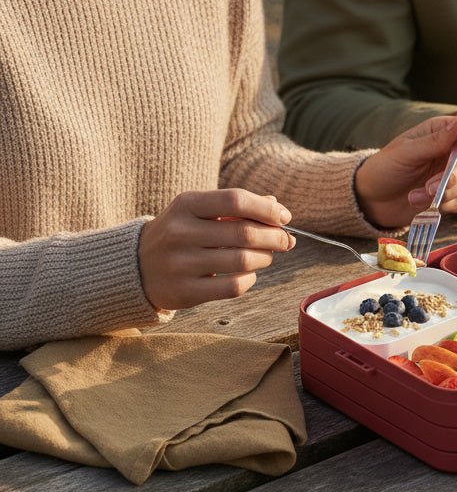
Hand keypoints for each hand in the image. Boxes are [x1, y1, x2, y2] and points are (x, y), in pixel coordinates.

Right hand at [138, 190, 293, 310]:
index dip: (267, 210)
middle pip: (245, 233)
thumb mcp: (200, 211)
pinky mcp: (184, 291)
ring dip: (265, 258)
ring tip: (266, 256)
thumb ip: (237, 207)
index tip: (284, 218)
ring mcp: (180, 263)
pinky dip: (250, 279)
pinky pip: (233, 287)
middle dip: (275, 237)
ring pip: (243, 261)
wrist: (136, 266)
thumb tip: (277, 209)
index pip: (236, 200)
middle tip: (286, 241)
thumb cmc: (181, 233)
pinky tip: (248, 274)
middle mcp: (180, 232)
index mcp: (186, 204)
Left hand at [354, 111, 456, 227]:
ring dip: (446, 191)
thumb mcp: (407, 151)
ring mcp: (453, 175)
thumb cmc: (385, 168)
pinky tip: (420, 203)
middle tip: (431, 185)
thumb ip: (436, 140)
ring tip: (417, 195)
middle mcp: (452, 152)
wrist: (373, 200)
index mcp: (442, 132)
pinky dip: (443, 204)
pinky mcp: (451, 197)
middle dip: (456, 173)